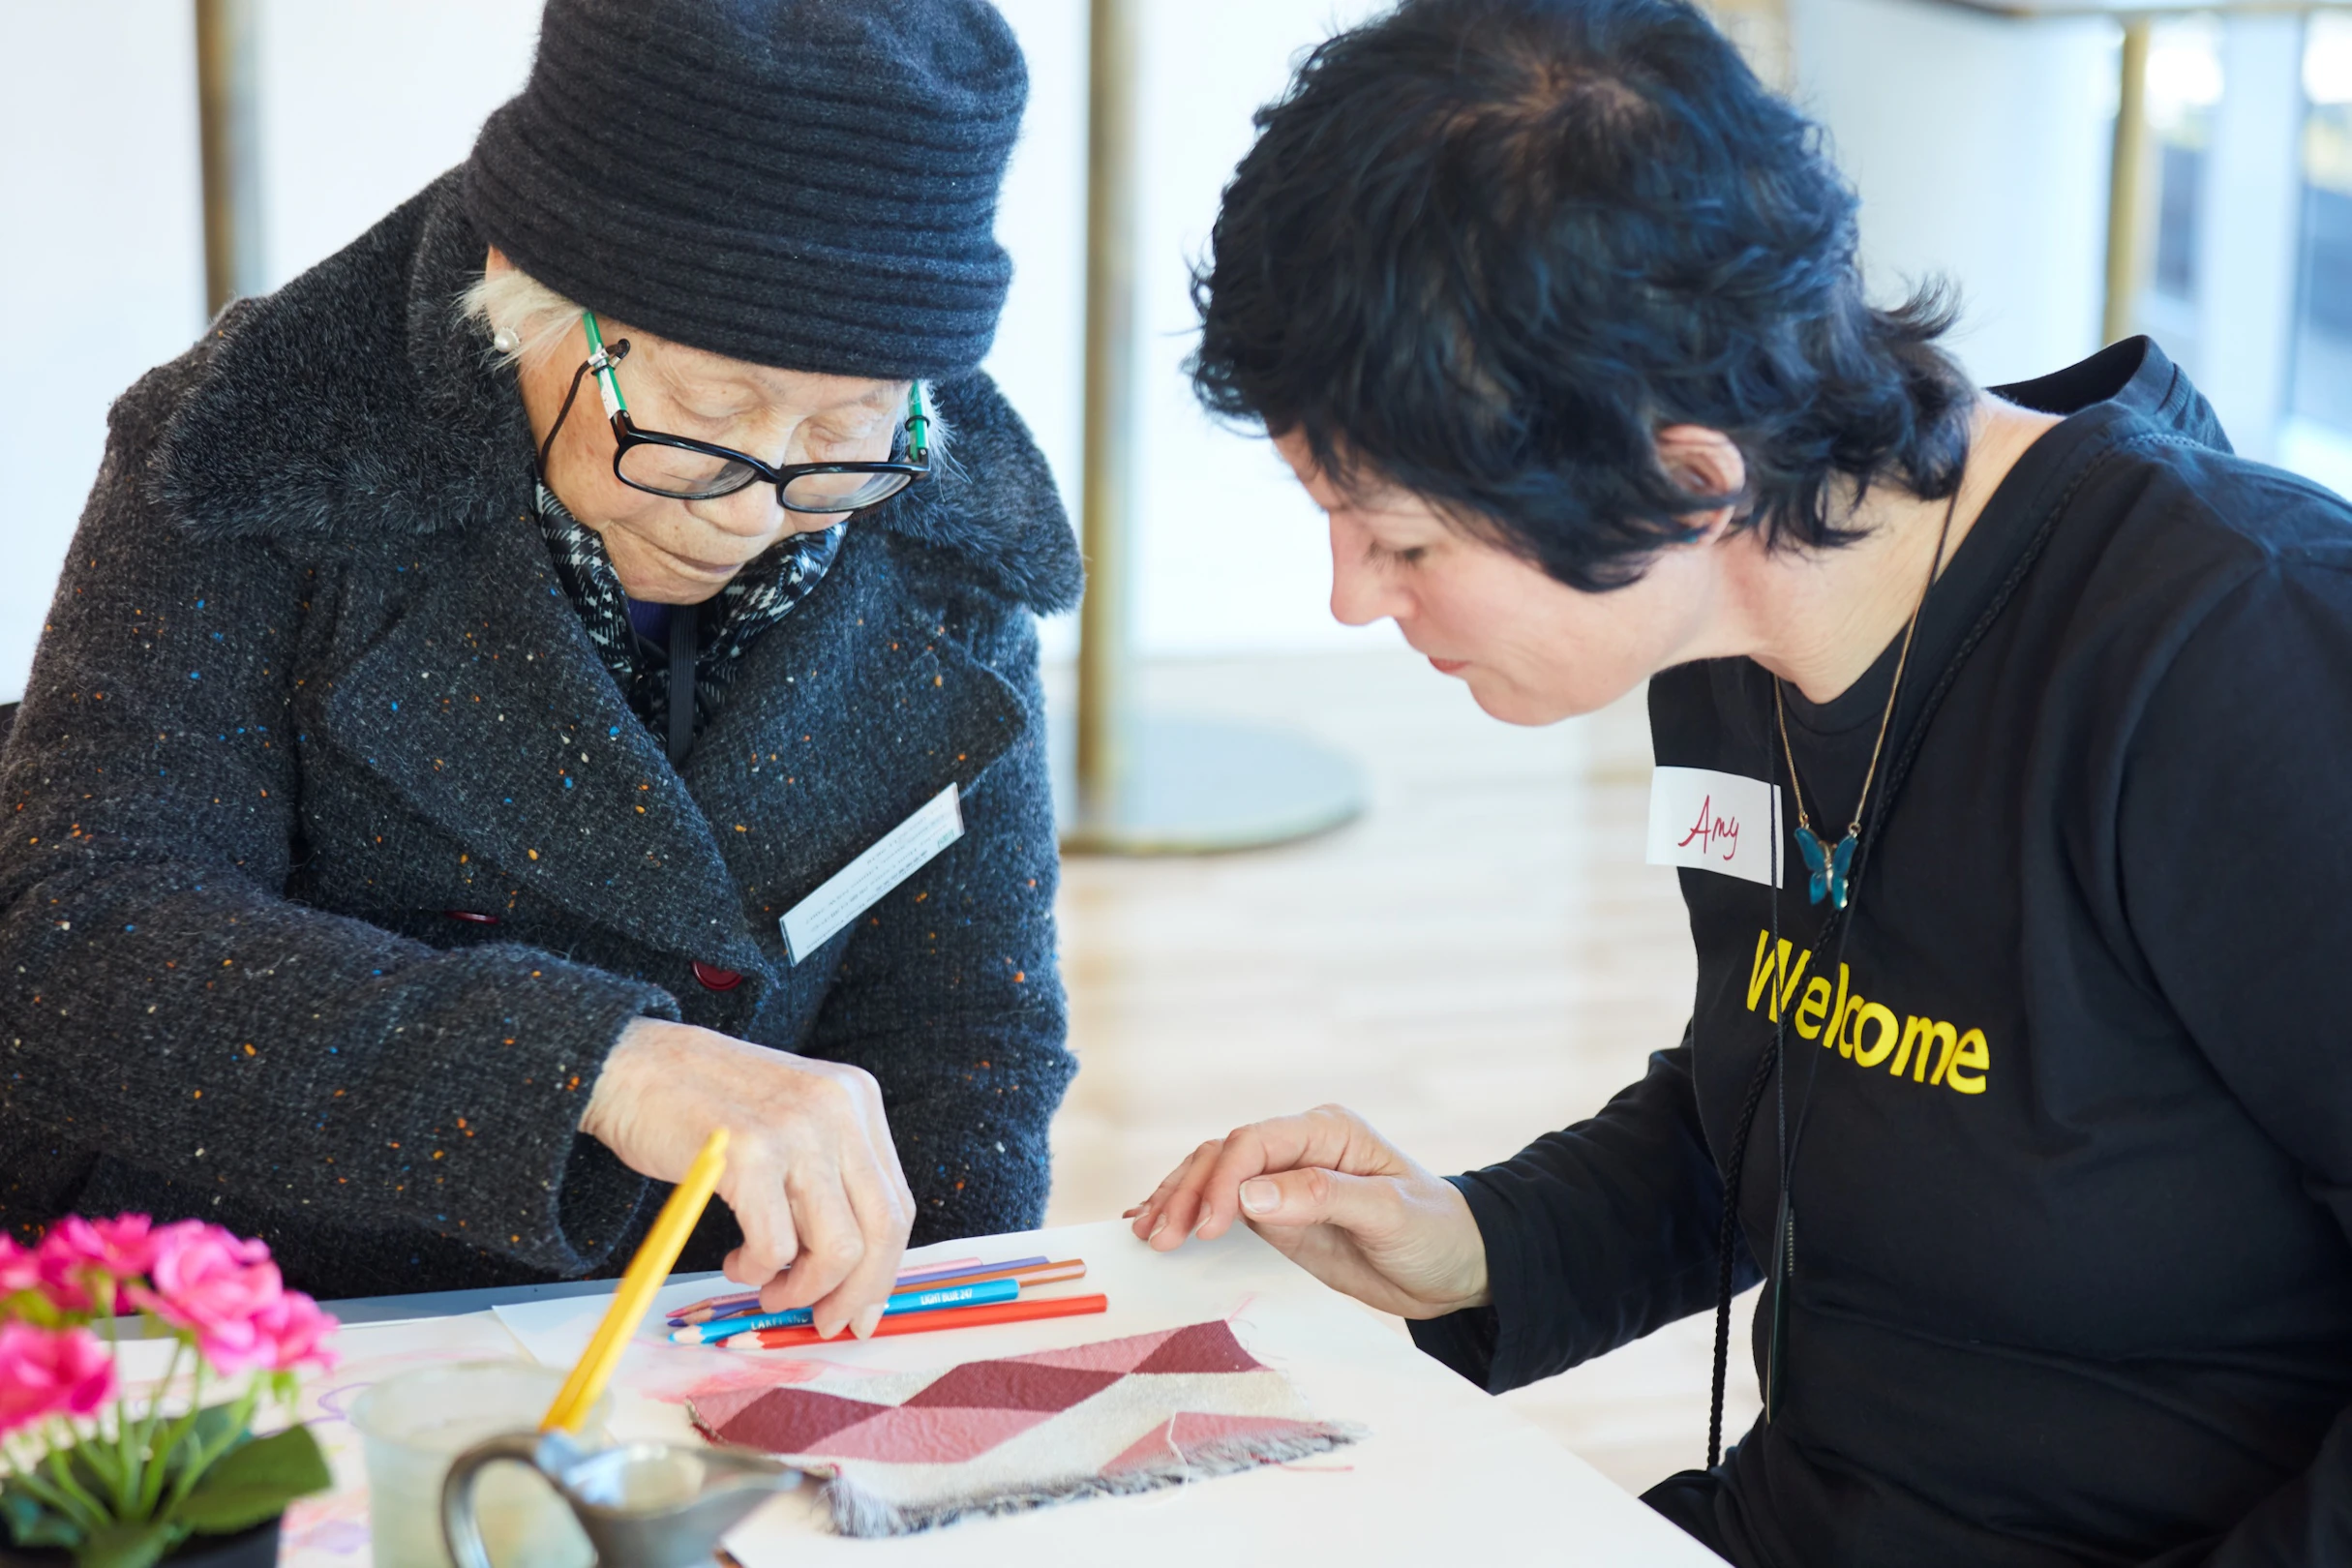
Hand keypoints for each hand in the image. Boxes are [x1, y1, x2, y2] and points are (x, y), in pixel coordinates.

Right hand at [582, 1018, 914, 1338]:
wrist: (629, 1065)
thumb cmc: (704, 1105)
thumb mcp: (790, 1120)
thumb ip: (827, 1178)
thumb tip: (854, 1275)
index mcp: (857, 1098)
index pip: (896, 1202)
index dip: (883, 1268)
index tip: (860, 1309)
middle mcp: (839, 1108)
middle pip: (881, 1229)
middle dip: (855, 1292)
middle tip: (823, 1321)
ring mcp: (796, 1129)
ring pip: (837, 1248)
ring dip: (801, 1289)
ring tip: (765, 1287)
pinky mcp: (749, 1154)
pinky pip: (775, 1247)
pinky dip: (757, 1272)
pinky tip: (736, 1261)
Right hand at [1125, 1104, 1489, 1319]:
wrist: (1457, 1268)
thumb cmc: (1435, 1232)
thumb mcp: (1389, 1215)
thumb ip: (1321, 1197)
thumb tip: (1249, 1194)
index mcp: (1327, 1131)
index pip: (1256, 1141)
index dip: (1225, 1179)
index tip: (1206, 1226)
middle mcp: (1297, 1148)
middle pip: (1223, 1156)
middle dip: (1187, 1193)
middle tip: (1160, 1237)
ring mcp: (1282, 1181)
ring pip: (1211, 1177)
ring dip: (1176, 1202)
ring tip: (1145, 1234)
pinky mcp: (1276, 1215)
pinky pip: (1220, 1207)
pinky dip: (1185, 1212)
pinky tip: (1151, 1223)